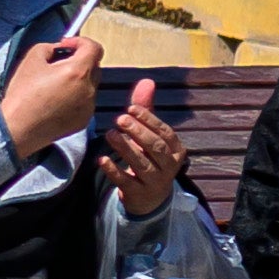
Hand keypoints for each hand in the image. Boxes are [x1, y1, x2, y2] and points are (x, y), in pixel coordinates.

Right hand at [0, 33, 105, 160]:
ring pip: (89, 85)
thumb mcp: (30, 60)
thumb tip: (58, 49)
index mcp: (77, 71)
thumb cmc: (22, 95)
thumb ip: (48, 47)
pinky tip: (55, 102)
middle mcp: (88, 89)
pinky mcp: (84, 120)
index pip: (94, 48)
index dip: (81, 42)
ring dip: (77, 80)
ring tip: (54, 86)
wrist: (18, 129)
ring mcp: (88, 106)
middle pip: (93, 66)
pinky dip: (75, 97)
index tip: (67, 45)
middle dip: (78, 61)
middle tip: (57, 65)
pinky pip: (85, 102)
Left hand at [94, 93, 186, 211]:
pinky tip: (102, 159)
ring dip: (126, 148)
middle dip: (138, 132)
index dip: (149, 119)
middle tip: (119, 119)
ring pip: (142, 164)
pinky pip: (126, 181)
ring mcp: (155, 182)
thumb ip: (146, 110)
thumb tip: (147, 81)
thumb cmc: (149, 158)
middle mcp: (169, 166)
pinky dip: (114, 170)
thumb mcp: (150, 135)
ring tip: (110, 134)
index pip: (164, 132)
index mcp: (176, 149)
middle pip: (156, 147)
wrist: (149, 198)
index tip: (130, 108)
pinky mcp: (139, 194)